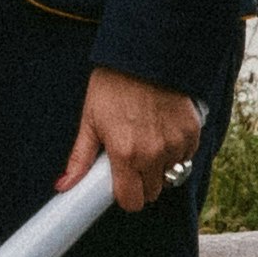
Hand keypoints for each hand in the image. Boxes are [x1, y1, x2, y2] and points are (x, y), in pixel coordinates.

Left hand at [59, 66, 208, 213]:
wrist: (145, 55)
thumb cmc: (113, 85)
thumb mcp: (91, 120)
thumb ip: (80, 158)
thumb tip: (64, 185)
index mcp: (125, 154)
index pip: (131, 201)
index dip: (125, 196)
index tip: (122, 185)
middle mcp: (153, 154)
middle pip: (152, 192)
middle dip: (142, 182)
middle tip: (133, 160)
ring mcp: (175, 144)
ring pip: (171, 175)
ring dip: (161, 166)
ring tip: (149, 140)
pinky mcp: (192, 133)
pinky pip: (186, 157)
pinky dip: (177, 151)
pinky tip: (164, 131)